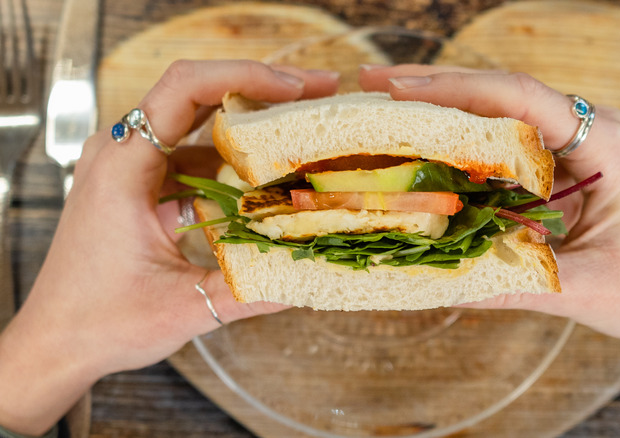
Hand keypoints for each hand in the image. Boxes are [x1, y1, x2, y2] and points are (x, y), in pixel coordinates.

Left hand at [0, 60, 338, 434]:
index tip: (295, 88)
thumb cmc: (101, 322)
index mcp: (123, 169)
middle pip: (197, 93)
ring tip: (301, 132)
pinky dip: (231, 160)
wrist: (58, 341)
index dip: (245, 77)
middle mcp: (121, 153)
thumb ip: (249, 291)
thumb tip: (309, 271)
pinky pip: (192, 154)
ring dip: (250, 126)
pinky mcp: (140, 183)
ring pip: (198, 123)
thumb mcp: (183, 308)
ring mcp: (130, 165)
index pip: (184, 89)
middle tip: (317, 95)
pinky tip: (266, 176)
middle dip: (261, 90)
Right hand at [359, 65, 619, 340]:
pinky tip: (428, 147)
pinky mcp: (566, 164)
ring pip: (502, 114)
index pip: (517, 97)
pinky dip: (466, 141)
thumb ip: (509, 282)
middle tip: (372, 87)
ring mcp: (578, 143)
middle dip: (435, 87)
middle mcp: (589, 130)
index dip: (452, 88)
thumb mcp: (581, 288)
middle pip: (502, 94)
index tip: (395, 88)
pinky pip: (510, 143)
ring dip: (446, 110)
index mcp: (602, 143)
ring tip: (387, 110)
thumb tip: (435, 283)